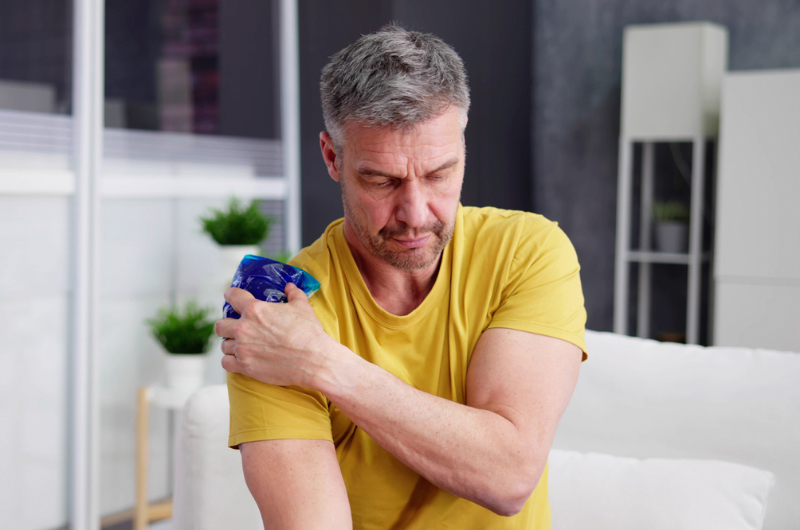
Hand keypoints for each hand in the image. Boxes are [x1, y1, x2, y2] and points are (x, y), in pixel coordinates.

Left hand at [215, 283, 332, 387]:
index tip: (230, 297)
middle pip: (220, 325)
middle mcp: (244, 328)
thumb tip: (290, 286)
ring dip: (231, 344)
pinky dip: (231, 361)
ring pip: (223, 345)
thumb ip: (293, 294)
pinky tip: (239, 359)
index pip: (232, 296)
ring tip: (241, 346)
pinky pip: (225, 362)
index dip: (230, 295)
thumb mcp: (302, 307)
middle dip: (226, 326)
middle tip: (235, 328)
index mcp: (255, 309)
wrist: (314, 360)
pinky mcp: (244, 366)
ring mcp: (242, 348)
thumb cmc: (308, 332)